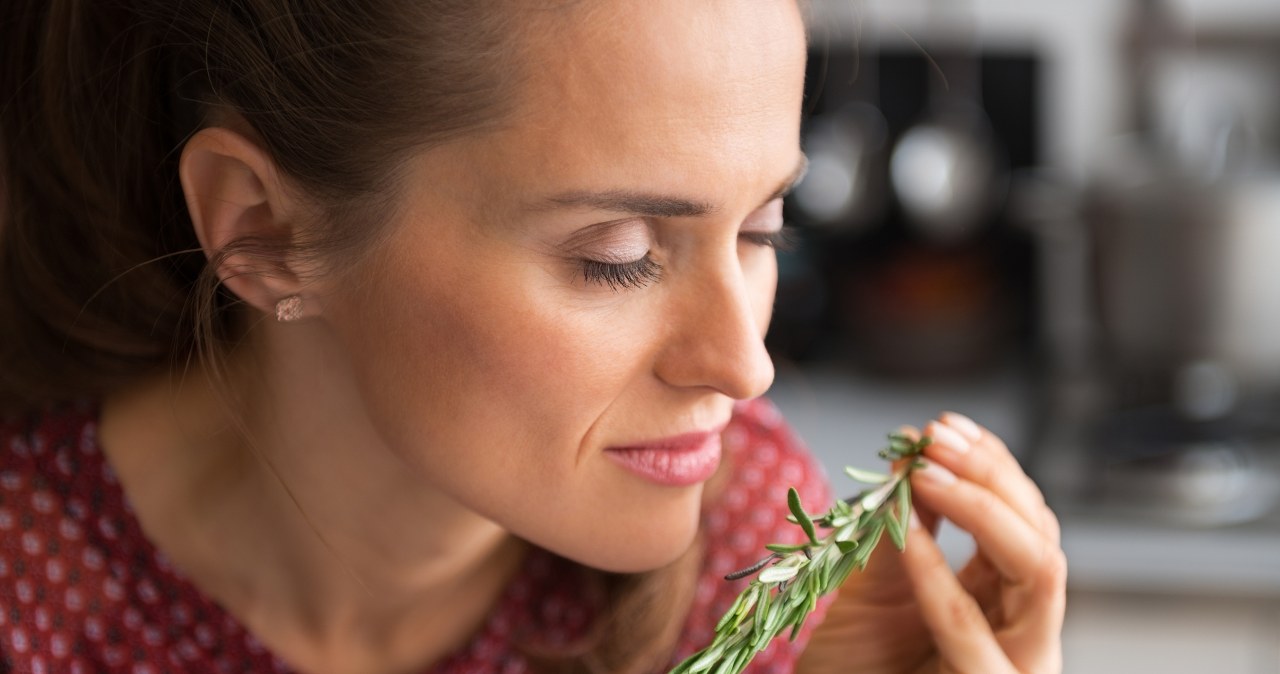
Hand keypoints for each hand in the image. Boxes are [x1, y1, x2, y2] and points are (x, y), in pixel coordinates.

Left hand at [797, 412, 1064, 673]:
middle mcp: (1021, 629)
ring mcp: (1013, 663)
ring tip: (925, 473)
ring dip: (983, 510)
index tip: (940, 424)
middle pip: (1041, 533)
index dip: (988, 463)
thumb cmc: (852, 668)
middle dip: (993, 475)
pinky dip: (940, 575)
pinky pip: (973, 630)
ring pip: (1041, 571)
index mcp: (1003, 598)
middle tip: (936, 437)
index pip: (1022, 515)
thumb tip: (915, 451)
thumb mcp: (874, 584)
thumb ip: (903, 526)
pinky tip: (909, 535)